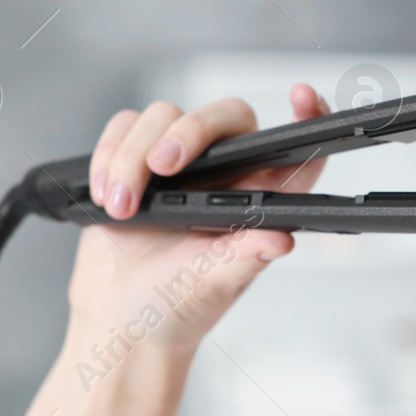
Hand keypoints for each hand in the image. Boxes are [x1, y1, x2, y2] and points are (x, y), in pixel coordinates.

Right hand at [64, 84, 329, 356]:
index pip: (296, 150)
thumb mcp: (216, 285)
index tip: (303, 96)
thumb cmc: (179, 306)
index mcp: (260, 200)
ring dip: (133, 157)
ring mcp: (180, 165)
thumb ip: (246, 257)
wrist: (121, 320)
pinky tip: (106, 196)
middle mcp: (225, 175)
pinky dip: (108, 156)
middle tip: (163, 166)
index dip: (309, 117)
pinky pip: (122, 129)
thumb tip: (281, 239)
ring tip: (124, 207)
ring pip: (163, 116)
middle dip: (190, 132)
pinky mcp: (134, 160)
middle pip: (223, 116)